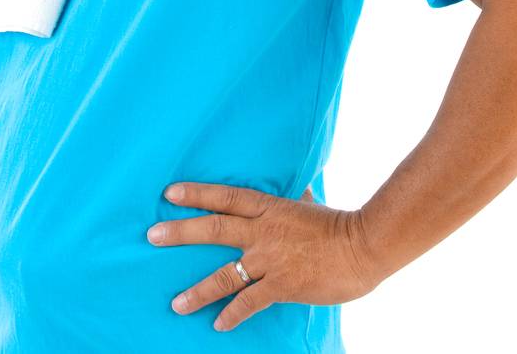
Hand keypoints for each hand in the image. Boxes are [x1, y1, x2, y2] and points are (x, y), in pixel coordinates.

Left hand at [147, 181, 382, 332]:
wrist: (364, 246)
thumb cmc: (339, 225)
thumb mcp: (311, 206)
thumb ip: (297, 201)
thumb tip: (298, 191)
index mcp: (269, 208)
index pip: (226, 197)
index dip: (197, 194)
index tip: (169, 193)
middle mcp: (263, 232)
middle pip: (214, 228)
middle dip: (181, 232)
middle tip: (152, 236)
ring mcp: (271, 259)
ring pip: (225, 275)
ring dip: (198, 291)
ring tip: (176, 304)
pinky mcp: (282, 286)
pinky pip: (249, 302)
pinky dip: (232, 314)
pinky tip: (218, 324)